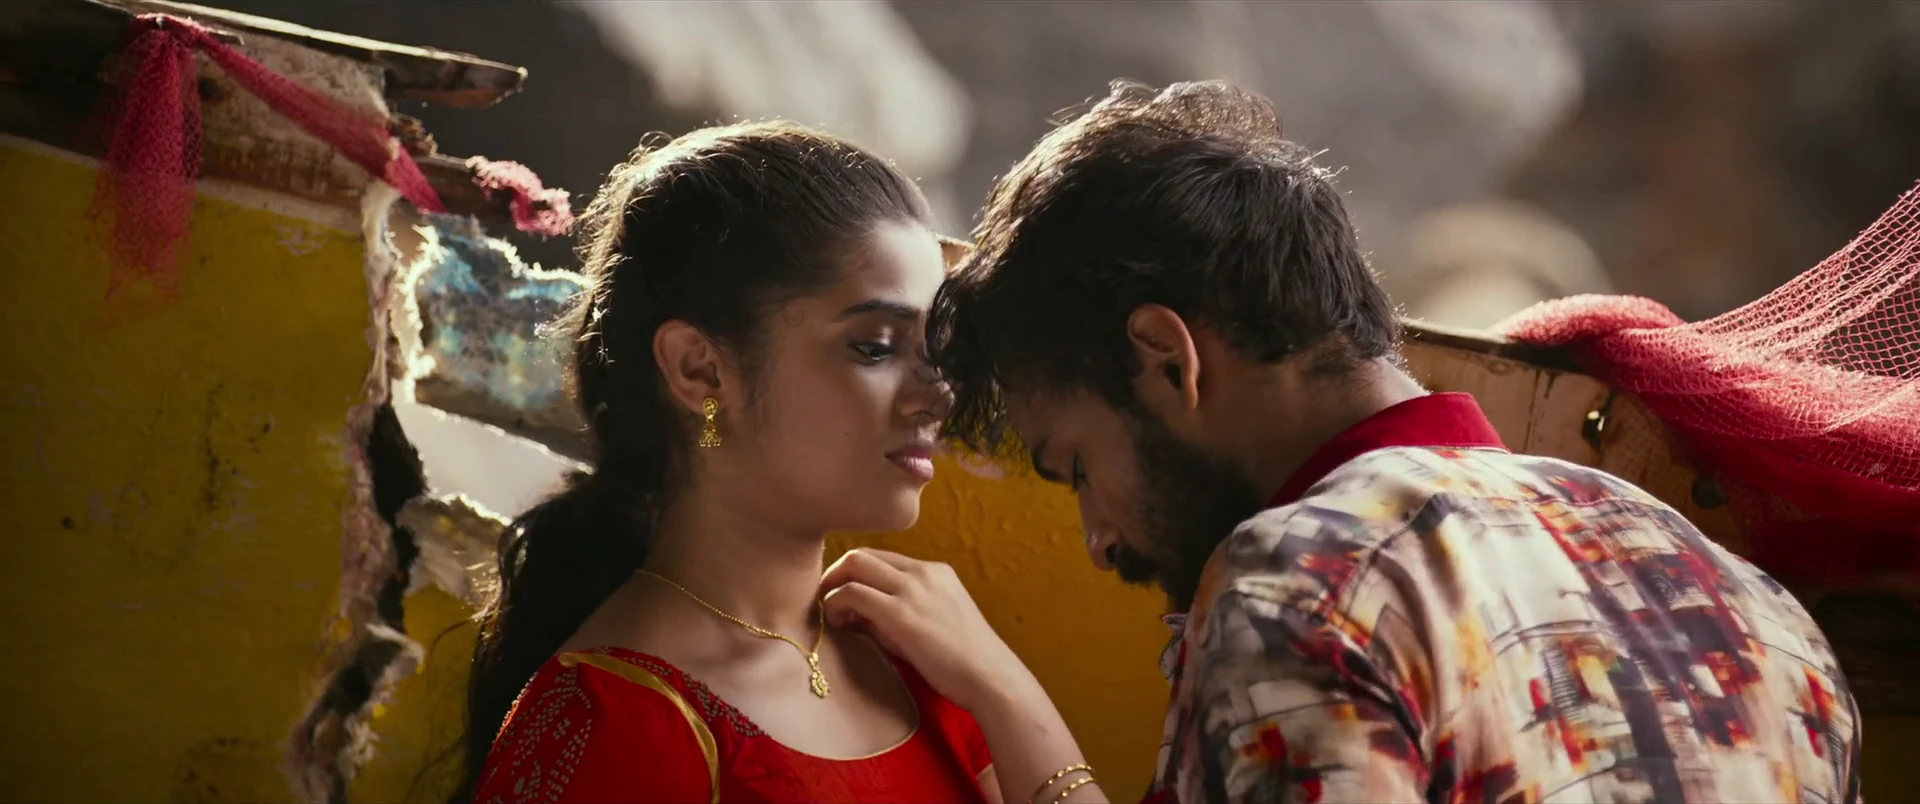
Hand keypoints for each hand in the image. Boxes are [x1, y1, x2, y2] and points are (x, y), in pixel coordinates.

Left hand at [820, 548, 1040, 714]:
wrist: (990, 677)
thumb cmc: (963, 661)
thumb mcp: (934, 623)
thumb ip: (900, 611)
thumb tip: (859, 613)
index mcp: (935, 572)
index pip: (882, 557)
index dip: (856, 573)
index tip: (844, 595)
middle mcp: (923, 573)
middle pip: (863, 554)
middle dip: (836, 572)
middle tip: (826, 598)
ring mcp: (913, 590)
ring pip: (855, 565)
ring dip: (833, 586)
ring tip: (831, 614)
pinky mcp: (901, 614)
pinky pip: (854, 594)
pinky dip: (836, 604)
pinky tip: (838, 624)